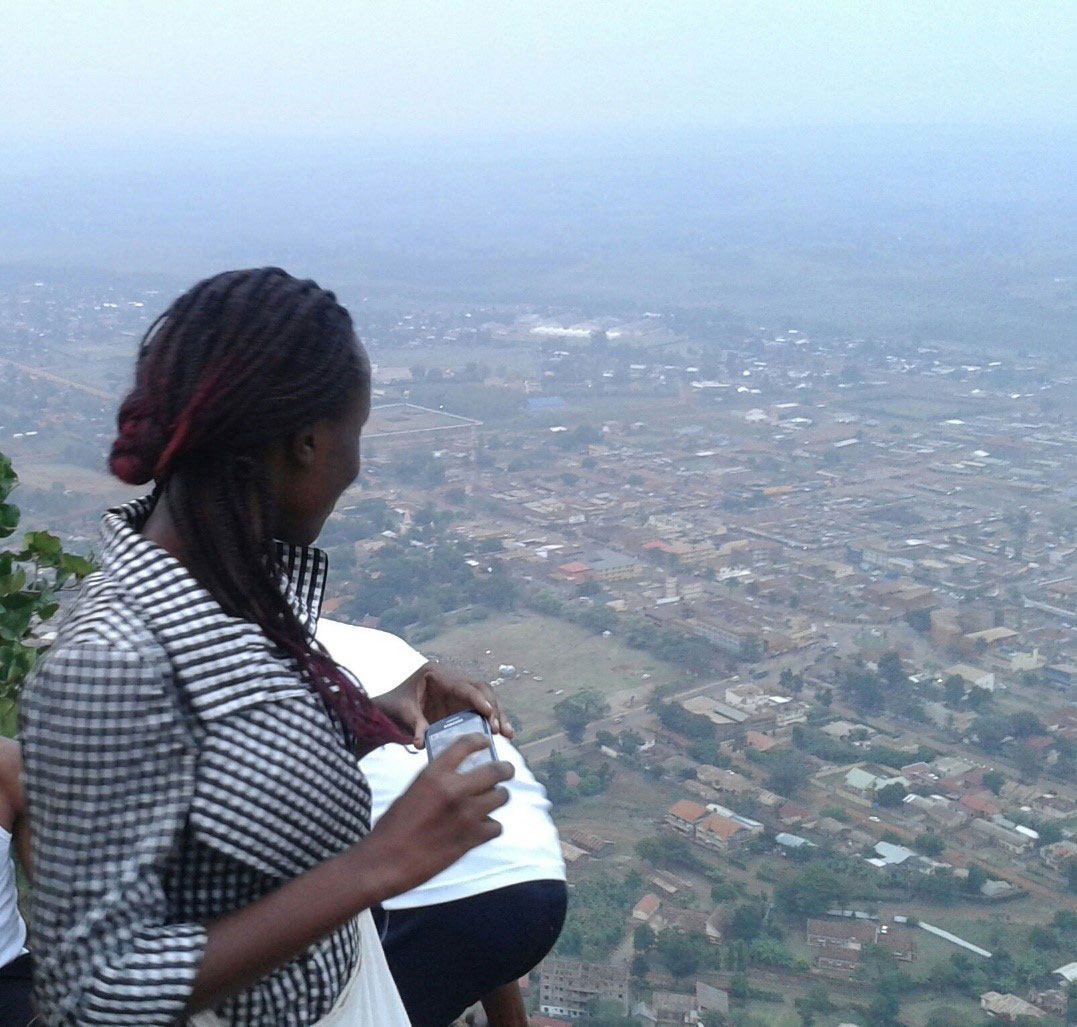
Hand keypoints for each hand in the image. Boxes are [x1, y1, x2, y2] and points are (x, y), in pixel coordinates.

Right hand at [360, 735, 513, 899]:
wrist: (386, 861)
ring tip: (493, 800)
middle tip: (506, 771)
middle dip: (505, 769)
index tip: (487, 743)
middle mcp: (454, 789)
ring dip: (499, 797)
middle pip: (496, 770)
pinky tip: (482, 828)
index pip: (466, 745)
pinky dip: (491, 827)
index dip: (480, 741)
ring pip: (501, 797)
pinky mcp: (471, 839)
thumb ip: (436, 781)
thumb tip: (455, 777)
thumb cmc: (393, 826)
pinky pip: (496, 826)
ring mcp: (466, 814)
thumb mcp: (412, 791)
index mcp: (434, 774)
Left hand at [375, 662, 513, 748]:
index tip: (489, 712)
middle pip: (480, 689)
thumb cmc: (393, 707)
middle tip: (499, 729)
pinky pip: (481, 709)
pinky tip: (502, 734)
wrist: (387, 711)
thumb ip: (414, 725)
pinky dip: (491, 720)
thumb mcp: (402, 714)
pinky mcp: (461, 704)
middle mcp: (451, 678)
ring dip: (498, 715)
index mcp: (436, 673)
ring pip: (485, 698)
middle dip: (493, 707)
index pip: (462, 685)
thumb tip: (421, 743)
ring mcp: (458, 691)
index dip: (478, 698)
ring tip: (507, 734)